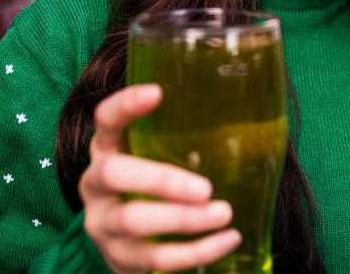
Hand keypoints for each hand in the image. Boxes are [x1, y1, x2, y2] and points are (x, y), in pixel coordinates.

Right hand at [79, 83, 241, 273]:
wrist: (129, 243)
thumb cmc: (154, 185)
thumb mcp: (157, 156)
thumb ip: (183, 140)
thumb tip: (255, 119)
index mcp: (107, 147)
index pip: (106, 119)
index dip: (125, 105)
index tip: (157, 92)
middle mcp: (94, 183)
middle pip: (113, 174)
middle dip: (160, 180)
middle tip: (205, 188)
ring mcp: (102, 223)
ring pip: (132, 221)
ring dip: (183, 220)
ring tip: (223, 213)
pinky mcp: (118, 259)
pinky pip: (156, 259)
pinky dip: (196, 252)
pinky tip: (229, 239)